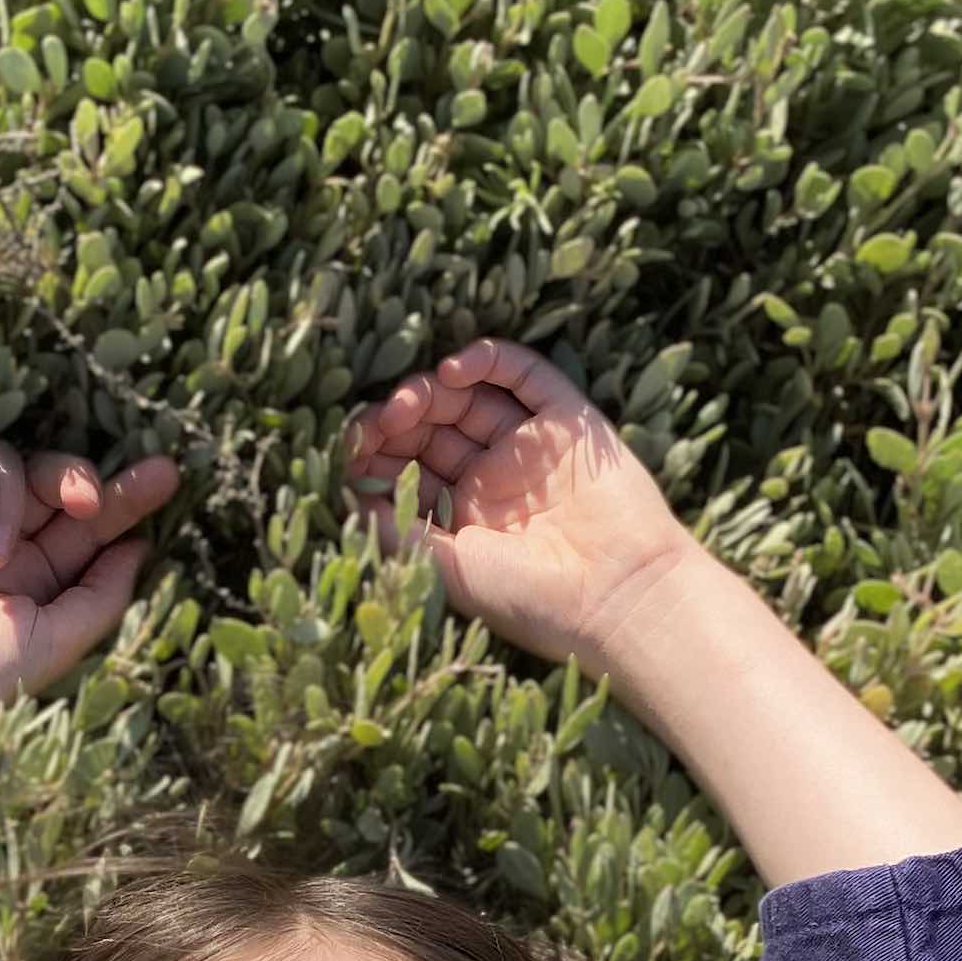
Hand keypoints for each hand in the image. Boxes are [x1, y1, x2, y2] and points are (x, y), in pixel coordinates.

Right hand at [0, 433, 180, 742]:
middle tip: (90, 499)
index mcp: (36, 576)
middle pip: (53, 481)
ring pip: (6, 463)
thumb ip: (101, 596)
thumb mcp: (54, 642)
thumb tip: (141, 546)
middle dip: (79, 481)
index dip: (127, 497)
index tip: (167, 475)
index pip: (89, 524)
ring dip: (14, 499)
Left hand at [341, 339, 702, 680]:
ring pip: (470, 400)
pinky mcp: (570, 423)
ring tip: (414, 398)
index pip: (407, 470)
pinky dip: (489, 360)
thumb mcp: (446, 570)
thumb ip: (394, 529)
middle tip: (384, 421)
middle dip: (400, 420)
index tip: (352, 448)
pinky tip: (455, 369)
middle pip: (432, 430)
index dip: (375, 454)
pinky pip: (525, 375)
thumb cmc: (531, 600)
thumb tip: (341, 493)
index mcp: (461, 522)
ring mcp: (531, 449)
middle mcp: (493, 481)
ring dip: (433, 390)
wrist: (620, 596)